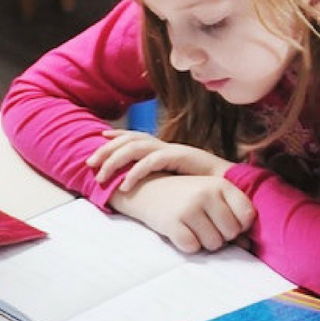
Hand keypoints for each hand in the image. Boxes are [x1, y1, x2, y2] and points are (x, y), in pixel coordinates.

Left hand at [87, 130, 231, 186]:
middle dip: (106, 150)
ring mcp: (171, 149)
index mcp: (162, 147)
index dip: (117, 135)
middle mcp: (164, 145)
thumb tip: (138, 183)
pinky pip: (152, 162)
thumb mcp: (174, 178)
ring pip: (135, 148)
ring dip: (115, 161)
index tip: (100, 138)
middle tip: (90, 163)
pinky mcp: (179, 157)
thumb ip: (159, 176)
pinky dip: (136, 172)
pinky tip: (125, 185)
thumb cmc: (201, 183)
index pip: (135, 136)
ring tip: (102, 176)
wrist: (230, 183)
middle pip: (129, 140)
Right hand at [108, 174, 255, 252]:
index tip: (224, 221)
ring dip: (203, 242)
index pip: (247, 216)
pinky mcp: (172, 222)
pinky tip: (180, 231)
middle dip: (220, 236)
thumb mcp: (210, 196)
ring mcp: (188, 208)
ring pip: (213, 244)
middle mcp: (206, 194)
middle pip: (230, 233)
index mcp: (220, 184)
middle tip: (204, 225)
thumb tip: (248, 245)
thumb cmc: (186, 196)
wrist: (148, 189)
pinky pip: (192, 247)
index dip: (238, 225)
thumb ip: (232, 216)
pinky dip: (188, 245)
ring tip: (192, 227)